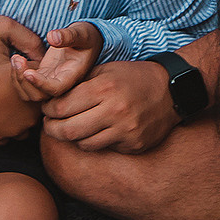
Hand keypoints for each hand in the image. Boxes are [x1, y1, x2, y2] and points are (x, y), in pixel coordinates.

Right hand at [0, 61, 42, 143]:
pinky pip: (4, 140)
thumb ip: (35, 70)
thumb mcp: (20, 67)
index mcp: (38, 103)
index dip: (35, 100)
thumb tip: (42, 69)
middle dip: (26, 114)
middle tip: (15, 103)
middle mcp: (31, 120)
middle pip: (33, 120)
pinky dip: (1, 132)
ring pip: (21, 133)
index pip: (43, 105)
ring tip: (7, 113)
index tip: (26, 95)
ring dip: (16, 125)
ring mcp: (16, 130)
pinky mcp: (0, 136)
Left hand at [12, 22, 101, 103]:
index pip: (55, 89)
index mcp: (72, 76)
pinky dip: (18, 74)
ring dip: (18, 79)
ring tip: (16, 58)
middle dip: (24, 81)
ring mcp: (50, 80)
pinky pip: (26, 83)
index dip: (40, 84)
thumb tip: (52, 37)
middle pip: (39, 95)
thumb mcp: (81, 33)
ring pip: (29, 92)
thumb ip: (69, 35)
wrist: (87, 40)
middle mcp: (60, 83)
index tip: (28, 71)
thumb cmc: (86, 36)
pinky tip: (17, 58)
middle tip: (17, 59)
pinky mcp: (42, 75)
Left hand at [39, 57, 178, 153]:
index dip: (49, 110)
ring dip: (73, 138)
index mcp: (104, 88)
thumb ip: (79, 84)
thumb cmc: (133, 77)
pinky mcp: (134, 144)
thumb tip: (50, 97)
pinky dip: (95, 142)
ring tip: (72, 127)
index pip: (62, 107)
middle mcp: (114, 111)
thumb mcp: (106, 70)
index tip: (47, 109)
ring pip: (84, 144)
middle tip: (50, 124)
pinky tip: (96, 131)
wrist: (172, 90)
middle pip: (68, 130)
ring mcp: (125, 131)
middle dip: (52, 129)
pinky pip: (104, 149)